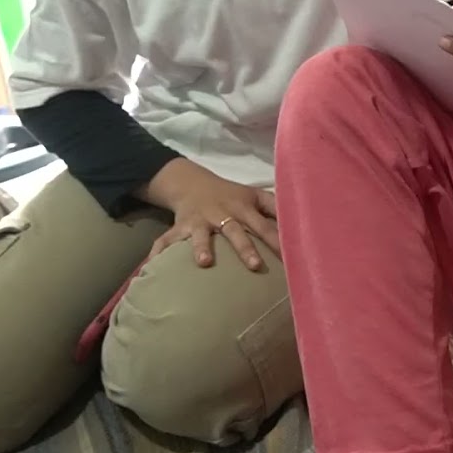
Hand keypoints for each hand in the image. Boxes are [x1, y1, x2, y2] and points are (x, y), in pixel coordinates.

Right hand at [136, 158, 278, 270]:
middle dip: (245, 249)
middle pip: (235, 231)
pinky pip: (166, 240)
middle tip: (255, 266)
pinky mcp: (181, 227)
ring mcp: (200, 221)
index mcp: (243, 208)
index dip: (278, 241)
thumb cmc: (231, 195)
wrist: (192, 183)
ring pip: (202, 235)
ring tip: (205, 263)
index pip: (265, 226)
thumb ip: (276, 207)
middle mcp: (222, 214)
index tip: (292, 256)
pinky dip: (157, 253)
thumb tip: (303, 220)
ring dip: (203, 248)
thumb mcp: (256, 195)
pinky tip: (148, 269)